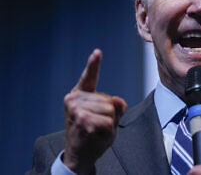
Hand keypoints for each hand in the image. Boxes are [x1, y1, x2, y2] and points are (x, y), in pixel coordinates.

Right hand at [63, 49, 127, 173]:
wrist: (80, 155)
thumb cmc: (93, 134)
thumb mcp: (109, 118)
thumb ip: (116, 106)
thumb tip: (118, 102)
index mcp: (81, 93)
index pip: (89, 76)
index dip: (93, 64)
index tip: (97, 52)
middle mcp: (74, 98)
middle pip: (110, 101)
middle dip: (110, 116)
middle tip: (96, 125)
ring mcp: (76, 108)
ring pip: (110, 111)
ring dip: (108, 124)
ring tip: (95, 130)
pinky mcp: (81, 119)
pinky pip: (106, 122)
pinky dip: (106, 131)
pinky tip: (94, 135)